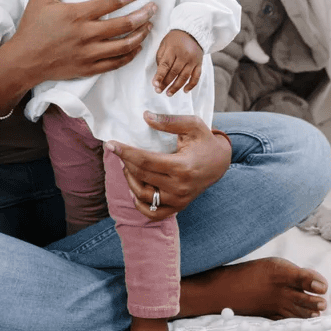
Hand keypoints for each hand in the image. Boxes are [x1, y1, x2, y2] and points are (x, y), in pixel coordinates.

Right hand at [3, 0, 156, 84]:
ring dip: (140, 35)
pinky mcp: (88, 68)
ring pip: (124, 46)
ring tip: (149, 26)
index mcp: (76, 14)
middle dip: (143, 15)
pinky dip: (130, 55)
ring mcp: (88, 54)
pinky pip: (116, 63)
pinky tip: (137, 47)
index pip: (111, 3)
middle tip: (154, 8)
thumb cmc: (32, 26)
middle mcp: (86, 34)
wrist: (24, 60)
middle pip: (124, 25)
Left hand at [106, 112, 231, 220]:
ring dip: (129, 180)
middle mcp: (180, 187)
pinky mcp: (179, 207)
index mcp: (182, 167)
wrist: (220, 163)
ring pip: (143, 195)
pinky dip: (140, 204)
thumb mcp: (193, 125)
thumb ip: (169, 121)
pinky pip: (153, 213)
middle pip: (141, 176)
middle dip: (125, 162)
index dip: (125, 152)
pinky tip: (134, 190)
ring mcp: (179, 200)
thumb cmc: (205, 141)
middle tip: (118, 151)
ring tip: (126, 166)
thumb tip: (145, 117)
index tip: (111, 144)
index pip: (145, 161)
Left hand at [153, 30, 202, 95]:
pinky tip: (184, 91)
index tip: (155, 84)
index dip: (160, 76)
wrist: (192, 32)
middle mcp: (184, 55)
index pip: (165, 65)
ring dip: (176, 87)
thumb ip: (160, 58)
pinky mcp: (199, 64)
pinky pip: (196, 77)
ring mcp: (193, 60)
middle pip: (174, 72)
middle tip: (158, 91)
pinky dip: (191, 85)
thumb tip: (159, 74)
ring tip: (168, 93)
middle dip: (165, 83)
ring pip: (184, 77)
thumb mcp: (164, 44)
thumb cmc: (175, 39)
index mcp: (173, 49)